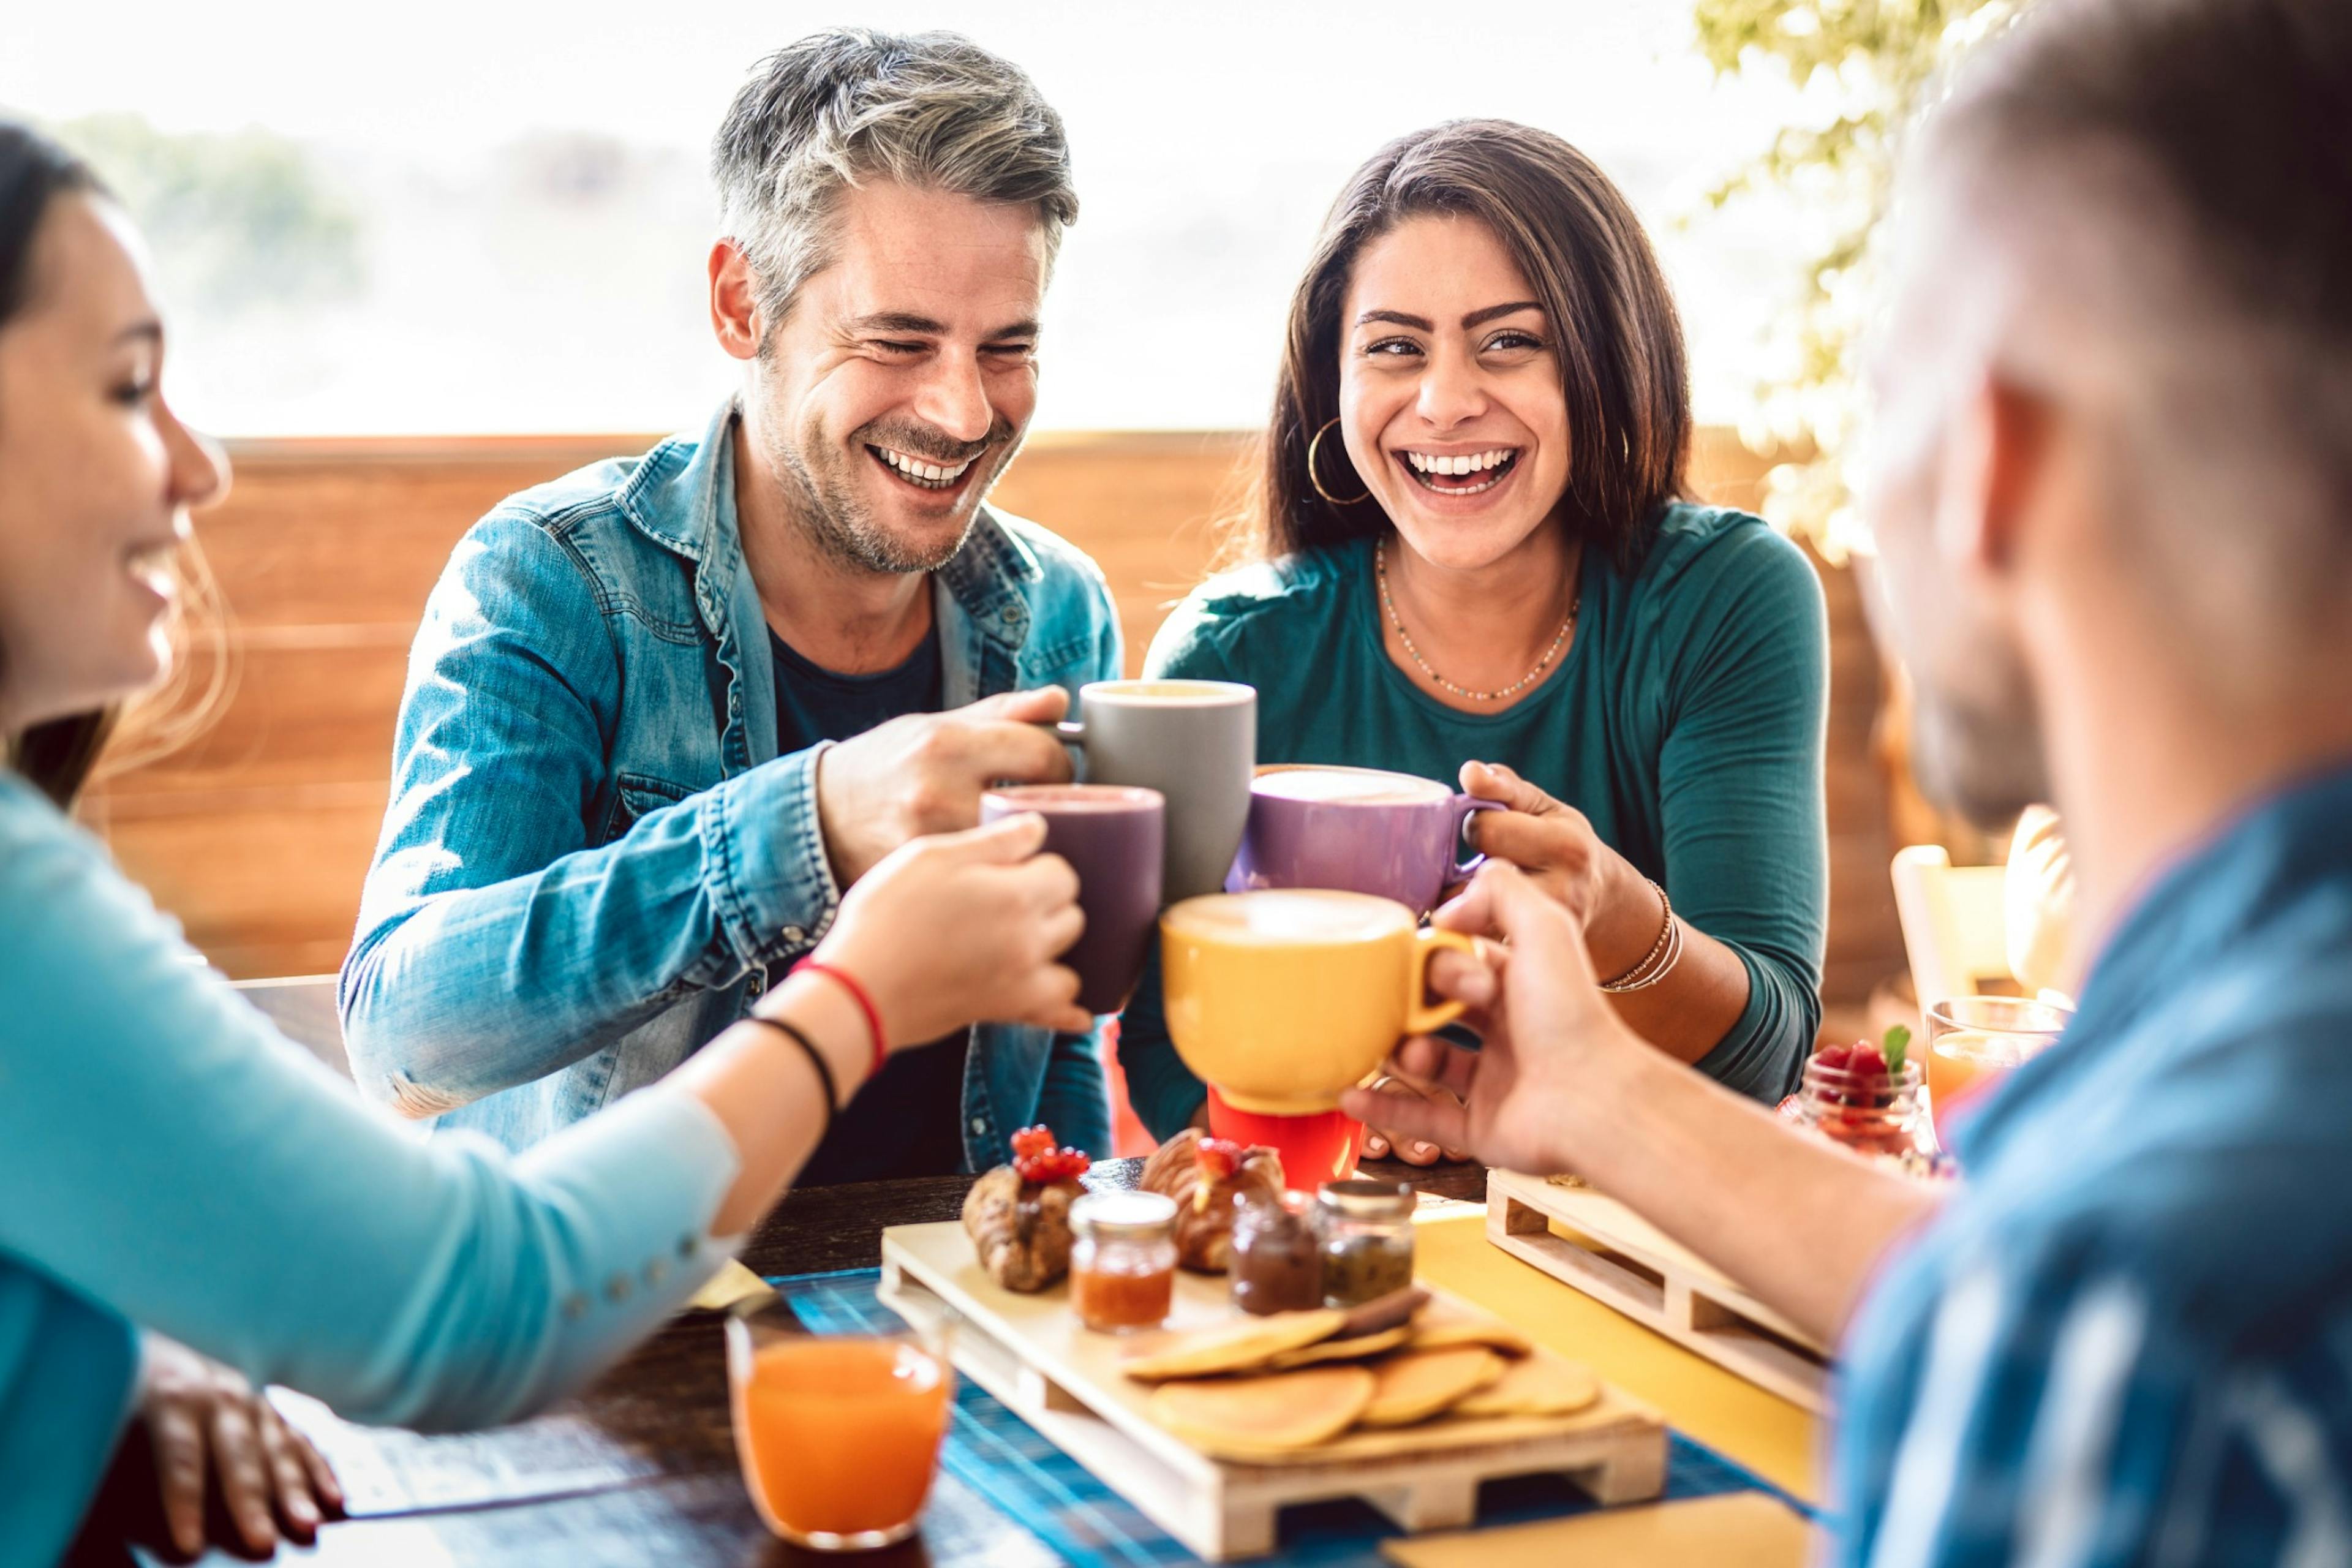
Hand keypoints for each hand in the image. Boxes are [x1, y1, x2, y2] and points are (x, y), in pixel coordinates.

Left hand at [127, 1333, 340, 1557]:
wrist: (135, 1337)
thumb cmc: (118, 1395)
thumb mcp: (108, 1429)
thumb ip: (122, 1477)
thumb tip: (136, 1533)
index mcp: (172, 1397)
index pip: (182, 1458)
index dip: (185, 1502)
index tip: (188, 1544)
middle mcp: (220, 1394)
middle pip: (239, 1454)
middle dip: (252, 1501)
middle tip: (263, 1543)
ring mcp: (252, 1398)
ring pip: (279, 1447)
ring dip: (296, 1489)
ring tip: (308, 1524)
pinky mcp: (270, 1408)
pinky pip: (301, 1441)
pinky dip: (318, 1471)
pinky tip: (334, 1498)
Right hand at [804, 813, 1090, 1045]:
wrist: (859, 987)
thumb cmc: (887, 916)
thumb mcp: (931, 856)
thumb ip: (993, 840)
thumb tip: (1038, 827)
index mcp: (1016, 896)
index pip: (1063, 873)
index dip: (1039, 865)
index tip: (1013, 867)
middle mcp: (1030, 941)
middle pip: (1072, 915)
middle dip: (1051, 903)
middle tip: (1012, 899)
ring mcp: (1022, 980)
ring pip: (1072, 963)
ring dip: (1057, 951)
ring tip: (1028, 941)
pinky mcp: (1006, 1011)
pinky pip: (1059, 1014)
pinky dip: (1070, 1012)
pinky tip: (1078, 1010)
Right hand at [815, 688, 1075, 884]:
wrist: (822, 815)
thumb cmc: (888, 764)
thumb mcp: (936, 725)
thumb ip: (1002, 713)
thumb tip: (1058, 700)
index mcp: (946, 743)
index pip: (1041, 754)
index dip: (1062, 765)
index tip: (1056, 773)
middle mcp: (937, 791)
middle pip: (1035, 806)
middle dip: (1051, 809)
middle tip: (1044, 809)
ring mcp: (929, 841)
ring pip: (1016, 849)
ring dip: (1027, 844)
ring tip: (1019, 836)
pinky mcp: (925, 879)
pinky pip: (985, 877)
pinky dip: (996, 871)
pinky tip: (989, 864)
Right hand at [1341, 862, 1643, 1175]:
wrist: (1593, 1098)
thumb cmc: (1569, 1014)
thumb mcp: (1544, 927)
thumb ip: (1501, 892)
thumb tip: (1447, 907)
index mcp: (1518, 987)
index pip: (1459, 964)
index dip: (1438, 960)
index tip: (1429, 962)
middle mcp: (1506, 1032)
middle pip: (1436, 1011)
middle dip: (1410, 1005)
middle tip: (1403, 1007)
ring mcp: (1492, 1082)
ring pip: (1427, 1062)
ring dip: (1399, 1052)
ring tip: (1404, 1051)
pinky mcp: (1481, 1128)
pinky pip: (1423, 1117)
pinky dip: (1384, 1108)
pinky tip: (1349, 1094)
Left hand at [1458, 760, 1659, 978]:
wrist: (1603, 901)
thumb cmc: (1562, 844)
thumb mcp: (1544, 807)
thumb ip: (1504, 786)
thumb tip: (1470, 772)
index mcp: (1565, 845)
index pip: (1486, 829)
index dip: (1473, 825)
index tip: (1479, 829)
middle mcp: (1563, 890)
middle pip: (1477, 879)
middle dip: (1462, 870)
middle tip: (1471, 866)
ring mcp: (1549, 929)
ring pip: (1474, 918)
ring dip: (1457, 906)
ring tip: (1466, 895)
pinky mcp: (1534, 955)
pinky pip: (1480, 946)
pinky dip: (1466, 934)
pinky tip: (1471, 923)